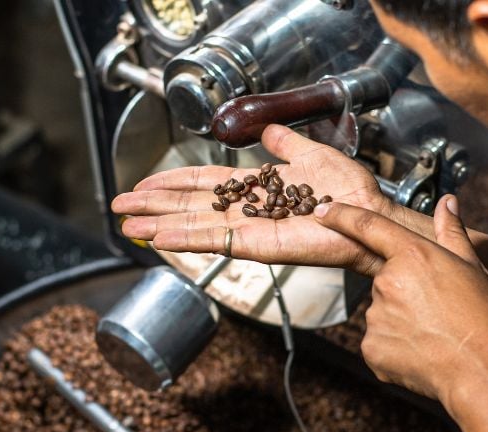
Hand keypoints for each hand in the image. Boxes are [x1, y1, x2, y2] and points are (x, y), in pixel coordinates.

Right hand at [112, 125, 396, 273]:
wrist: (367, 211)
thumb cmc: (349, 189)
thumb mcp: (309, 154)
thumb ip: (284, 144)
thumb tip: (269, 131)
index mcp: (256, 188)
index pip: (204, 185)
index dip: (173, 183)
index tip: (144, 184)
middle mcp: (247, 211)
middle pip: (190, 206)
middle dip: (154, 205)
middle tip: (120, 206)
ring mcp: (249, 230)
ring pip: (195, 226)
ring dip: (159, 225)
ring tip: (128, 225)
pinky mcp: (258, 245)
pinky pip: (217, 241)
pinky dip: (186, 238)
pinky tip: (160, 236)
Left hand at [313, 194, 487, 404]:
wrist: (483, 370)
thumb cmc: (484, 319)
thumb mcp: (473, 267)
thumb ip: (451, 232)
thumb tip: (447, 203)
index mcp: (412, 256)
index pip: (367, 227)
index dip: (341, 216)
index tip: (323, 210)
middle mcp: (387, 282)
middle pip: (386, 281)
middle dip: (405, 292)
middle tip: (437, 309)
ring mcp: (376, 317)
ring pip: (382, 313)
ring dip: (401, 320)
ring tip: (434, 333)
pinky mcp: (371, 348)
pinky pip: (379, 341)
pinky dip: (396, 346)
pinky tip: (422, 350)